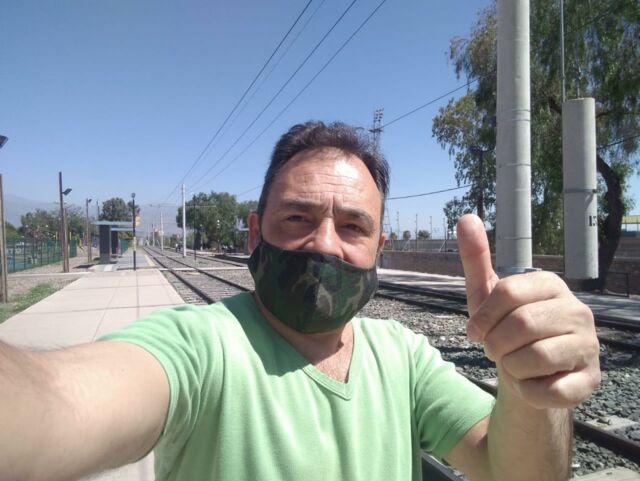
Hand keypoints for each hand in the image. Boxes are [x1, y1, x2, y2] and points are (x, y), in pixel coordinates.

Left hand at [457, 214, 600, 408]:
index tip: (474, 332)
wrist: (528, 374)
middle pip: (519, 326)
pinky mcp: (591, 380)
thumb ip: (476, 258)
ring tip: (516, 364)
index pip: (507, 292)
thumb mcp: (485, 295)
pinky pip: (548, 391)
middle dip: (495, 344)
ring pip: (533, 359)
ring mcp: (589, 345)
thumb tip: (466, 217)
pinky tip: (531, 383)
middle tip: (497, 350)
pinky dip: (526, 391)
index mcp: (550, 284)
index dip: (482, 317)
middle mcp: (577, 310)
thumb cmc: (505, 329)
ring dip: (510, 368)